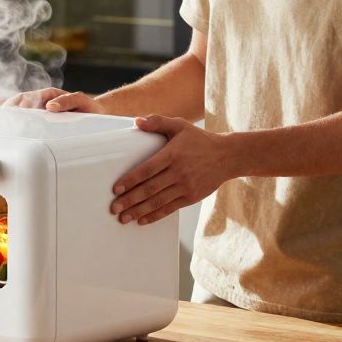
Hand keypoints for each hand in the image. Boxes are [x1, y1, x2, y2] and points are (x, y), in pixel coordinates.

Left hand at [0, 87, 106, 113]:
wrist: (98, 114)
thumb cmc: (70, 117)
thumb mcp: (47, 117)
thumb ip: (22, 108)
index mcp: (40, 102)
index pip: (20, 100)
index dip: (9, 105)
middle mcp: (50, 97)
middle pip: (30, 97)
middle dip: (17, 104)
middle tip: (7, 113)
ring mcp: (64, 98)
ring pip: (46, 96)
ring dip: (34, 101)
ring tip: (24, 109)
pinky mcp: (80, 100)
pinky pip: (71, 99)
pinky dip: (61, 102)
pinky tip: (52, 107)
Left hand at [110, 115, 234, 225]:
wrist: (227, 156)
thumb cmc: (200, 140)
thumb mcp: (180, 125)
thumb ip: (158, 122)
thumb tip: (137, 121)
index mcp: (173, 154)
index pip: (147, 169)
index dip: (131, 180)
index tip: (116, 188)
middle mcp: (179, 172)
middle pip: (150, 189)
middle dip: (130, 200)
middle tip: (114, 208)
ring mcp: (186, 187)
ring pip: (158, 202)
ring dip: (139, 211)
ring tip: (124, 218)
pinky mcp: (191, 197)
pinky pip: (170, 209)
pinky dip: (155, 216)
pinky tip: (142, 220)